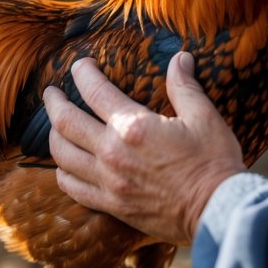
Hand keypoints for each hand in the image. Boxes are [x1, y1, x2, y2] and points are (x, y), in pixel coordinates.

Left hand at [45, 52, 246, 245]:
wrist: (217, 210)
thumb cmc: (213, 162)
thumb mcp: (204, 117)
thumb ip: (184, 86)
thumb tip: (180, 58)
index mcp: (133, 126)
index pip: (95, 91)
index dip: (83, 73)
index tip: (80, 65)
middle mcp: (112, 153)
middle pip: (66, 122)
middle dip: (54, 102)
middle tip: (51, 92)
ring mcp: (108, 182)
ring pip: (63, 155)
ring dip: (53, 136)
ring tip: (54, 125)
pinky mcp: (112, 205)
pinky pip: (73, 188)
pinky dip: (62, 174)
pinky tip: (64, 166)